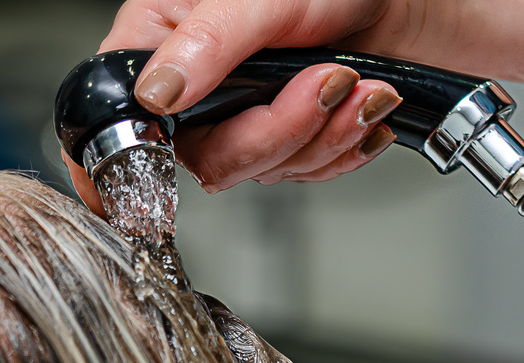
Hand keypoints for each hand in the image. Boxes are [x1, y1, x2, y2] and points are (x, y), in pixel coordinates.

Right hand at [75, 0, 416, 198]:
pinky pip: (301, 175)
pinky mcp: (282, 140)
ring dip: (323, 135)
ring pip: (259, 172)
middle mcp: (195, 84)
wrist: (405, 1)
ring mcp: (239, 117)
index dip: (123, 159)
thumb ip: (209, 40)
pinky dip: (342, 147)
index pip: (118, 113)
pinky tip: (361, 108)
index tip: (150, 183)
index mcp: (163, 37)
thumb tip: (157, 93)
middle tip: (325, 81)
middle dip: (278, 131)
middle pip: (206, 157)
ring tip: (359, 85)